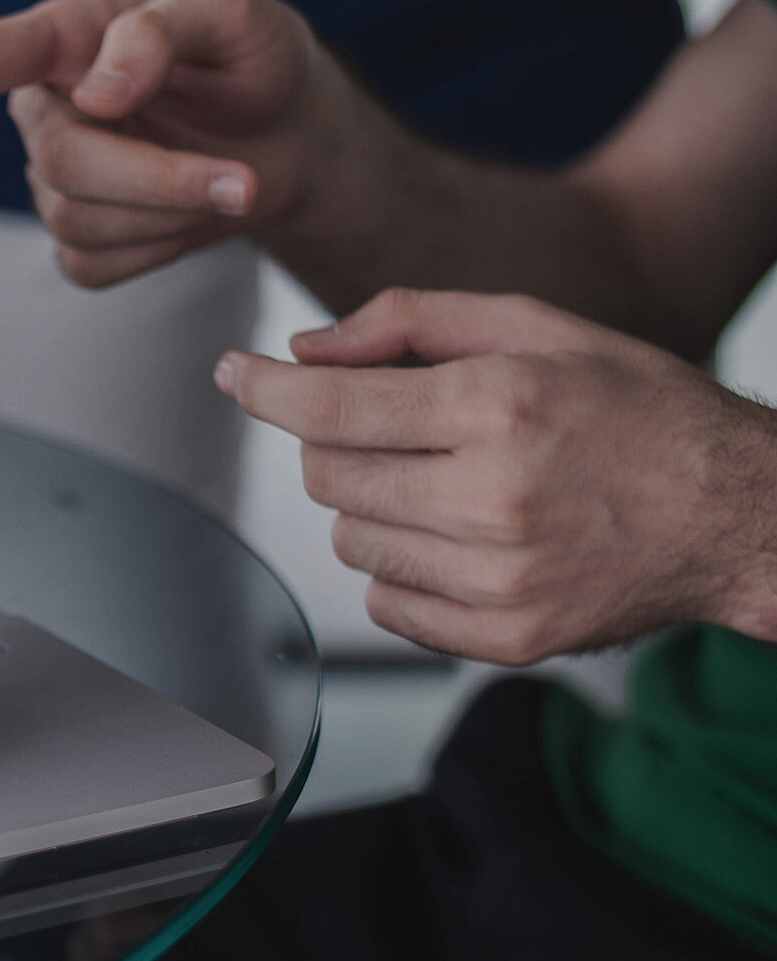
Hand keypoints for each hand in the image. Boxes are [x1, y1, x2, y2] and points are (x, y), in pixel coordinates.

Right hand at [0, 0, 352, 287]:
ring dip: (170, 212)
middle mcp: (44, 108)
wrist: (292, 135)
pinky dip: (160, 250)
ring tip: (231, 180)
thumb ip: (163, 29)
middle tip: (241, 179)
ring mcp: (56, 180)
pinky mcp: (81, 240)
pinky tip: (188, 216)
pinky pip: (95, 266)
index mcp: (64, 38)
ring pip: (78, 221)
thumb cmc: (253, 56)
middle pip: (61, 164)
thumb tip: (99, 92)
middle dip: (156, 179)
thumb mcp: (233, 13)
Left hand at [214, 288, 776, 661]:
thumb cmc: (636, 409)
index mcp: (498, 407)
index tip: (234, 374)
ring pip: (349, 540)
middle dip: (337, 441)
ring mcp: (500, 580)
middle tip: (395, 427)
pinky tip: (458, 537)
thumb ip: (408, 321)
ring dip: (371, 505)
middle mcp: (494, 498)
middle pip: (327, 475)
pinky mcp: (507, 640)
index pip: (329, 408)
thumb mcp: (535, 326)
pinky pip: (386, 604)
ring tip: (445, 482)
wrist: (740, 514)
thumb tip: (304, 351)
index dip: (263, 389)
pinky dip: (400, 569)